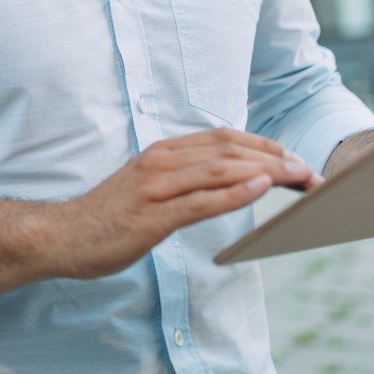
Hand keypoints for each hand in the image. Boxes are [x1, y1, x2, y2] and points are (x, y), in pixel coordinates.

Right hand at [57, 127, 318, 279]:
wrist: (62, 234)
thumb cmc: (109, 216)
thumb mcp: (150, 187)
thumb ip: (184, 178)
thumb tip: (228, 178)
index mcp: (163, 153)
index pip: (223, 139)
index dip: (264, 145)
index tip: (295, 159)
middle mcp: (161, 161)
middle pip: (228, 150)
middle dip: (275, 157)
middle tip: (311, 172)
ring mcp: (156, 186)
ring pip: (220, 169)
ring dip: (266, 171)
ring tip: (298, 177)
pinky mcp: (152, 215)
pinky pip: (200, 200)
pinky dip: (234, 192)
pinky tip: (260, 189)